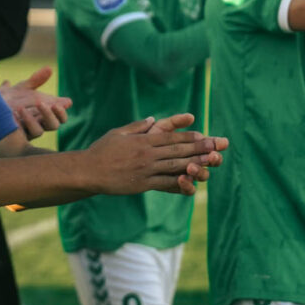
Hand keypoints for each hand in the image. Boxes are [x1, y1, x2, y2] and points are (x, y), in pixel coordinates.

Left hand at [0, 66, 70, 137]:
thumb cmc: (3, 99)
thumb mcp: (20, 89)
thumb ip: (35, 80)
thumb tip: (50, 69)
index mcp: (39, 113)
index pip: (57, 115)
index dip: (62, 110)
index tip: (67, 101)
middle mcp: (34, 123)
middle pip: (54, 125)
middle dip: (55, 115)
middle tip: (51, 104)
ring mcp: (24, 129)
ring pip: (40, 131)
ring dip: (39, 118)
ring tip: (29, 106)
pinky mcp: (14, 135)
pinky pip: (24, 134)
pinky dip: (25, 122)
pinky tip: (17, 113)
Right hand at [84, 114, 227, 195]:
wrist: (88, 171)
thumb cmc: (101, 151)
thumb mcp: (118, 133)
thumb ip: (137, 127)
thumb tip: (152, 120)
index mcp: (143, 140)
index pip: (170, 137)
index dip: (188, 136)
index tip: (203, 135)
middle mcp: (147, 154)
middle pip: (177, 150)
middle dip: (199, 148)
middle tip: (216, 146)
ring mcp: (146, 169)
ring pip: (175, 165)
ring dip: (195, 163)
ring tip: (211, 162)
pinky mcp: (143, 184)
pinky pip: (165, 183)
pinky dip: (180, 181)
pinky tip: (192, 181)